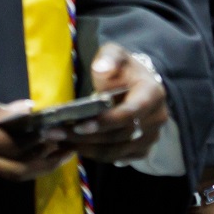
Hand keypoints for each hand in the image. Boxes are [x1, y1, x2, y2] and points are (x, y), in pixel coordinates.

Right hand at [0, 81, 71, 179]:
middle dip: (47, 162)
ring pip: (7, 173)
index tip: (63, 130)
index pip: (20, 144)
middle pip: (20, 170)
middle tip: (67, 149)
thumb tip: (26, 110)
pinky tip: (20, 148)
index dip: (44, 140)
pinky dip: (10, 161)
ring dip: (31, 165)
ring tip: (51, 151)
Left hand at [61, 44, 167, 163]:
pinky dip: (95, 154)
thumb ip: (109, 58)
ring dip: (87, 149)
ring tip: (60, 141)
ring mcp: (151, 137)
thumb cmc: (123, 69)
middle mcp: (156, 119)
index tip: (78, 125)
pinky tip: (74, 146)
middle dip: (87, 137)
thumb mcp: (116, 55)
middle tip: (57, 134)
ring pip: (117, 151)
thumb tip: (102, 68)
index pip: (130, 113)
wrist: (137, 84)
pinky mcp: (142, 149)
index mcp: (152, 94)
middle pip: (121, 136)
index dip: (105, 122)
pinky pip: (117, 158)